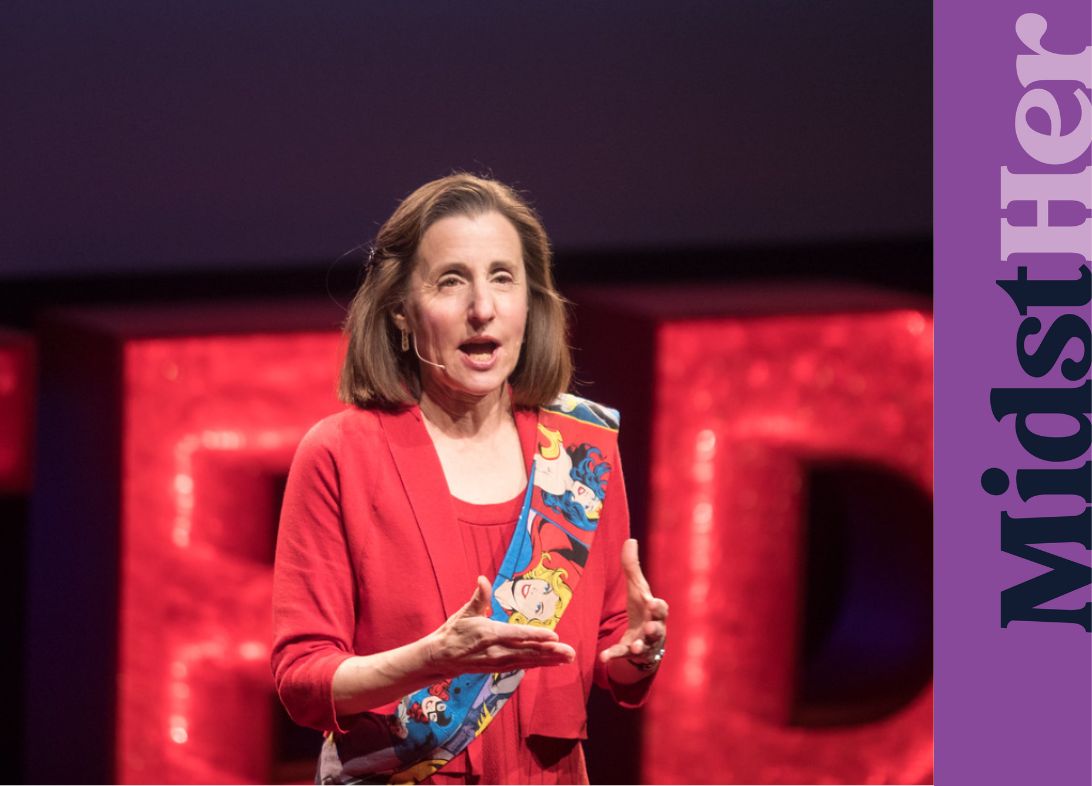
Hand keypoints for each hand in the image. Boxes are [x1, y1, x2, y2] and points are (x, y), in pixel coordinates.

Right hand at [426, 575, 575, 676]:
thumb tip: (482, 579)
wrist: (439, 659)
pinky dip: (538, 664)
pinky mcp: (498, 668)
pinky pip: (522, 666)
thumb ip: (478, 597)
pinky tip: (552, 662)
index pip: (516, 635)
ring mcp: (498, 662)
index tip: (554, 636)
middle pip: (527, 651)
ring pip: (527, 661)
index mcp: (488, 633)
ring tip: (567, 658)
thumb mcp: (463, 613)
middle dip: (550, 652)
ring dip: (548, 660)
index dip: (535, 635)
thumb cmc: (452, 633)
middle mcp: (496, 650)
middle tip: (570, 652)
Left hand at [598, 539, 667, 671]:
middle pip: (657, 629)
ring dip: (640, 646)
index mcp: (655, 612)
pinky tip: (603, 658)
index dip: (657, 606)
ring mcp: (643, 643)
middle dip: (654, 629)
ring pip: (644, 646)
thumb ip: (632, 567)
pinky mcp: (630, 653)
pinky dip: (614, 656)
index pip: (661, 609)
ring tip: (635, 647)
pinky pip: (622, 655)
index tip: (652, 602)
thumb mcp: (637, 588)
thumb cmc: (642, 609)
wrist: (645, 640)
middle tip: (649, 627)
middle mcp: (653, 629)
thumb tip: (630, 539)